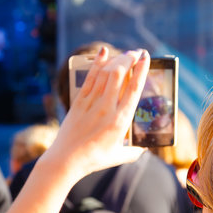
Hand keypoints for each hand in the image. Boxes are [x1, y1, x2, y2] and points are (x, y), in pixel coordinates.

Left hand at [43, 47, 149, 176]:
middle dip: (129, 59)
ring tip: (126, 53)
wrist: (66, 160)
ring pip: (105, 73)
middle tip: (137, 53)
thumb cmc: (94, 159)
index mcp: (120, 121)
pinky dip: (97, 63)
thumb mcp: (119, 156)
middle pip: (119, 74)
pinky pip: (90, 77)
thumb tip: (144, 147)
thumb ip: (134, 150)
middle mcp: (106, 108)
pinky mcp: (79, 101)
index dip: (141, 70)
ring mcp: (91, 103)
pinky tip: (103, 52)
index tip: (146, 58)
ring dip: (117, 59)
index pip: (133, 89)